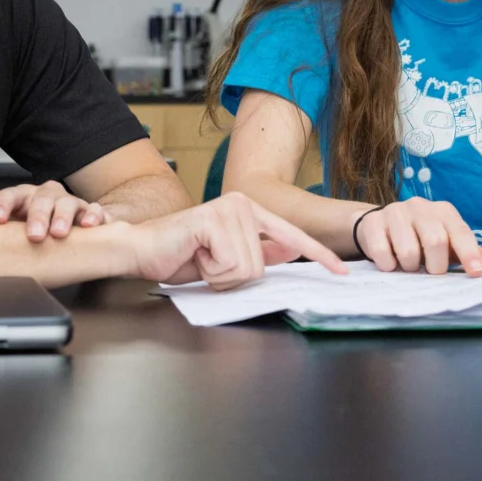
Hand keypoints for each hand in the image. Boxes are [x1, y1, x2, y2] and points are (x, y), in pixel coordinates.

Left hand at [0, 180, 108, 240]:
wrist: (70, 227)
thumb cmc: (37, 231)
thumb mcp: (17, 234)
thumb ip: (2, 240)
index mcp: (24, 198)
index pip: (9, 196)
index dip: (2, 207)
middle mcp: (46, 196)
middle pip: (41, 200)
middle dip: (37, 217)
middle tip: (34, 235)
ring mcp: (68, 202)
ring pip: (66, 203)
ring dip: (62, 217)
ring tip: (59, 233)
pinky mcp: (88, 211)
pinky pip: (93, 210)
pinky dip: (91, 216)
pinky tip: (88, 225)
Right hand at [130, 192, 346, 289]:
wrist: (140, 250)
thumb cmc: (179, 256)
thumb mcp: (227, 259)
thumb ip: (259, 251)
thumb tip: (292, 249)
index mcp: (249, 210)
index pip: (292, 236)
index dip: (318, 255)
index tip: (341, 271)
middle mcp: (243, 203)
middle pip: (263, 266)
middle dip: (232, 278)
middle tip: (208, 265)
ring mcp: (229, 208)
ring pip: (248, 269)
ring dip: (220, 276)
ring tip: (200, 259)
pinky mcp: (213, 219)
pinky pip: (229, 265)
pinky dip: (210, 272)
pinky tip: (194, 255)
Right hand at [356, 196, 481, 276]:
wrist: (378, 224)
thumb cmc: (418, 236)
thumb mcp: (445, 242)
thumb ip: (467, 253)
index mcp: (443, 211)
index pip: (460, 232)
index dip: (469, 253)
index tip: (476, 273)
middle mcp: (420, 207)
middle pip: (435, 241)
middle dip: (435, 266)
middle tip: (430, 273)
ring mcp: (395, 212)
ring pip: (408, 251)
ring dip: (410, 268)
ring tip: (408, 266)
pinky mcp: (373, 223)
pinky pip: (383, 253)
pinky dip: (389, 265)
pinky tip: (390, 263)